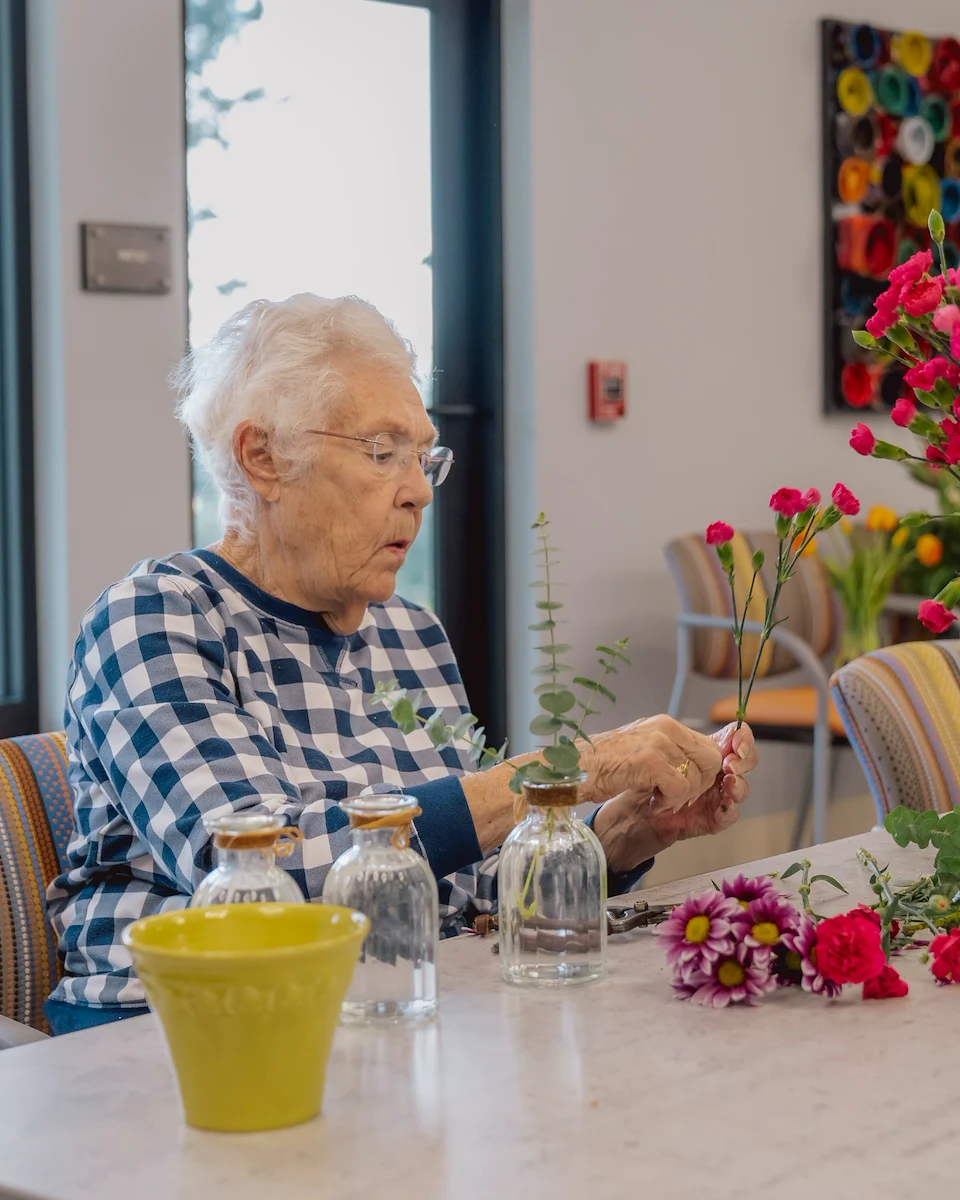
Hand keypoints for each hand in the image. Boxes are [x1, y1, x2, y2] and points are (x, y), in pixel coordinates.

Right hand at [578, 714, 722, 810]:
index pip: (707, 746)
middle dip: (700, 784)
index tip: (688, 786)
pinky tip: (652, 801)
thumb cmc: (602, 763)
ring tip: (657, 798)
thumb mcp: (641, 746)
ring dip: (681, 796)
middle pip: (711, 760)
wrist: (574, 767)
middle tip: (677, 796)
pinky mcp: (652, 762)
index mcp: (665, 723)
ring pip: (697, 778)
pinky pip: (681, 789)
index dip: (704, 772)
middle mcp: (666, 728)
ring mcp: (659, 744)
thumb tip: (695, 763)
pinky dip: (669, 802)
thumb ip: (668, 749)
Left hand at [591, 722, 757, 872]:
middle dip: (743, 761)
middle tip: (731, 764)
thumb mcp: (655, 752)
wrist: (628, 809)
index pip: (735, 738)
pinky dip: (728, 809)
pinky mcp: (709, 818)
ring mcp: (714, 795)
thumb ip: (678, 742)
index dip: (742, 738)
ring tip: (728, 782)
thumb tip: (695, 735)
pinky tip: (724, 804)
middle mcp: (714, 772)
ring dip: (737, 784)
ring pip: (740, 788)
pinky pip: (728, 815)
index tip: (736, 742)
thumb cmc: (640, 778)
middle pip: (745, 762)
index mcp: (704, 752)